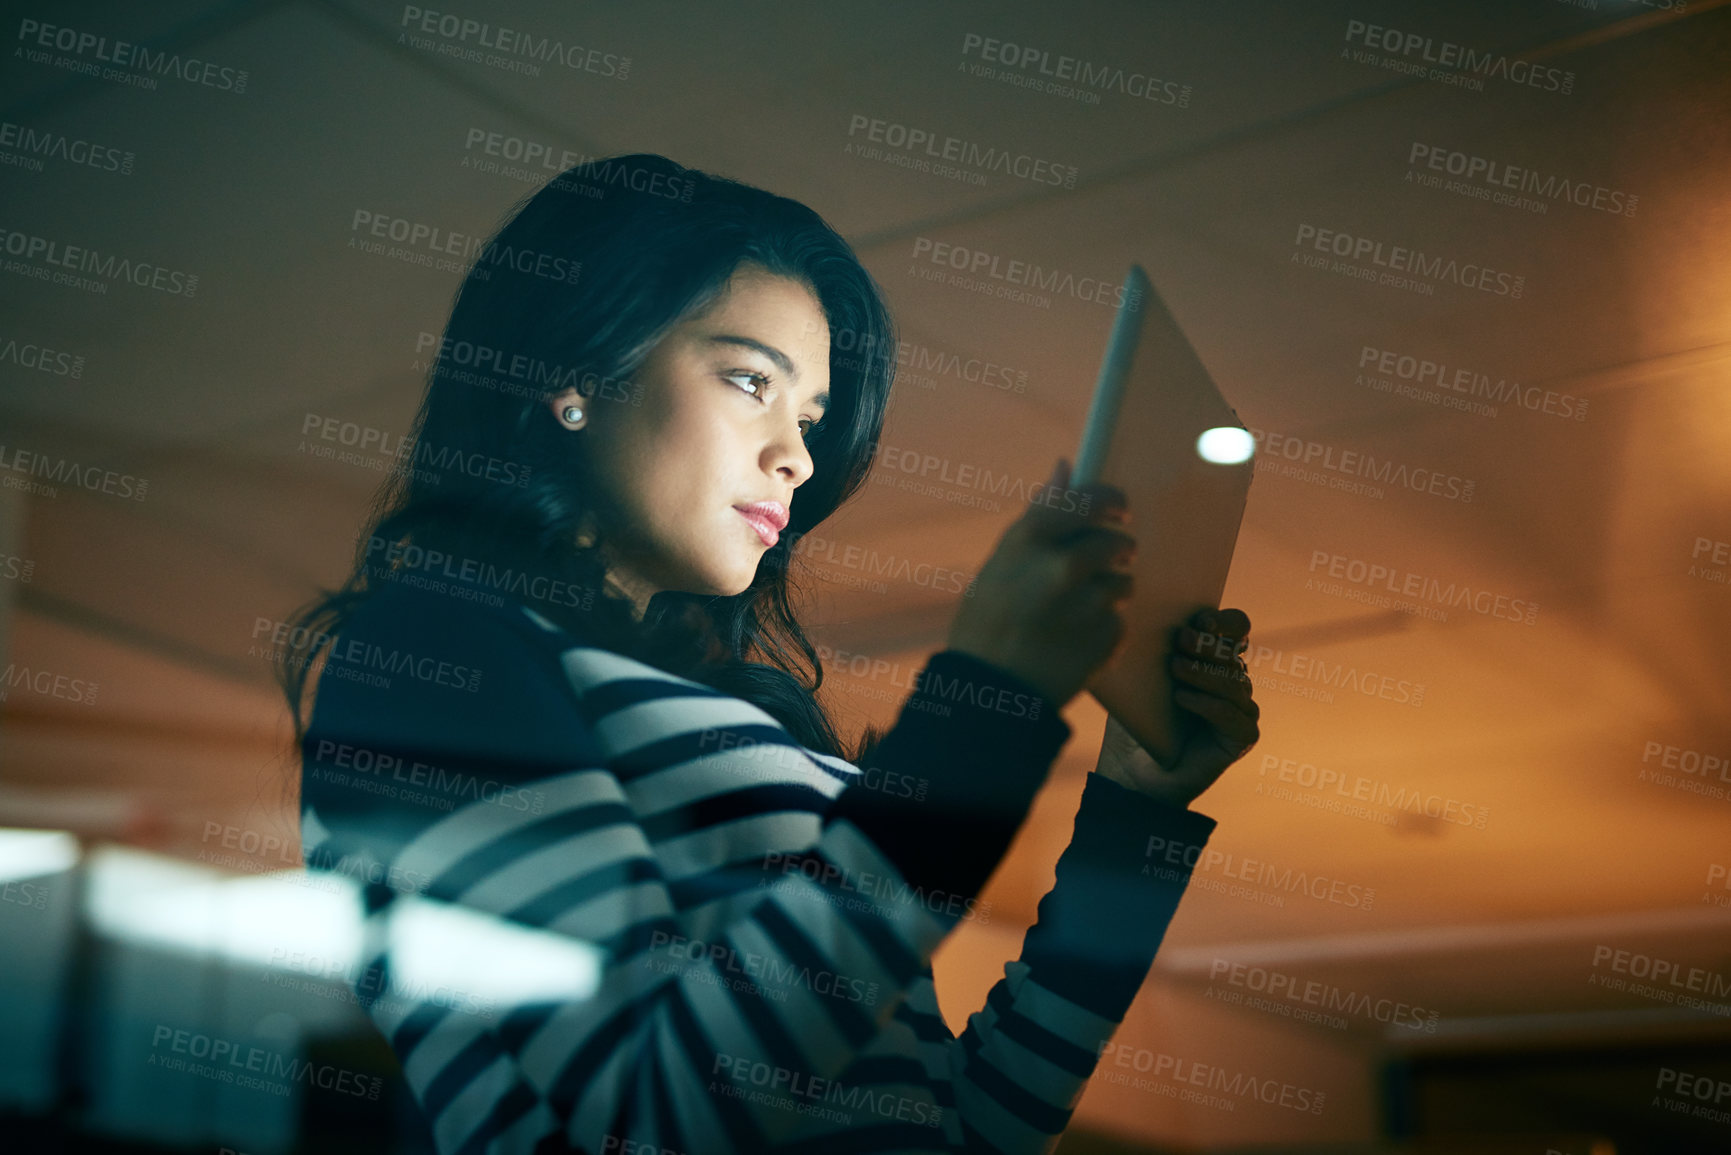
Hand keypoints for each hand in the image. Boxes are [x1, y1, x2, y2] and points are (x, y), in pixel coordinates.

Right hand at [947, 458, 1136, 709]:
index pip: (1088, 499)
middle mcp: (1064, 565)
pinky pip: (1120, 620)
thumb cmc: (986, 623)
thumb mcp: (1000, 563)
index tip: (1118, 508)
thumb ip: (1039, 516)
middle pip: (1116, 541)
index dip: (1109, 500)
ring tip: (1080, 612)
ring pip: (1124, 582)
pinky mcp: (1107, 636)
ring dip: (1111, 593)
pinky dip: (1106, 628)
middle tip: (1109, 559)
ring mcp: (1089, 603)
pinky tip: (1078, 640)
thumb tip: (1065, 467)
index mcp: (1031, 540)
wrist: (990, 693)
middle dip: (1117, 549)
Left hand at [1093, 608, 1259, 806]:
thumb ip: (1153, 651)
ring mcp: (1241, 710)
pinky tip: (1182, 699)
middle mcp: (1233, 681)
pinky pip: (1232, 715)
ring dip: (1204, 672)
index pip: (1236, 628)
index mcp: (1214, 659)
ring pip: (1234, 682)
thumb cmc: (1136, 721)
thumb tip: (1148, 619)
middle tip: (1181, 640)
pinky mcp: (1241, 737)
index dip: (1223, 621)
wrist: (1132, 771)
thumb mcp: (1140, 680)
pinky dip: (1208, 705)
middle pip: (1234, 653)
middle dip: (1209, 643)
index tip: (1198, 619)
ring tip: (1175, 668)